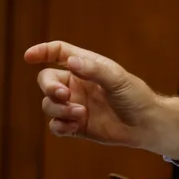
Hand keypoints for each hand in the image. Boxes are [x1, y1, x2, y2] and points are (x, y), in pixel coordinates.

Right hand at [24, 41, 178, 161]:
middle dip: (49, 87)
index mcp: (87, 67)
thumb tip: (70, 62)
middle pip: (47, 80)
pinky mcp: (77, 125)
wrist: (148, 125)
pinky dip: (60, 125)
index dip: (43, 52)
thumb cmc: (136, 97)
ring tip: (80, 114)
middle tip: (64, 95)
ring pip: (49, 104)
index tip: (29, 57)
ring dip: (58, 109)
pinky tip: (74, 126)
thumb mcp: (118, 79)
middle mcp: (77, 85)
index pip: (59, 53)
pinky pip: (56, 125)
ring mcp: (75, 105)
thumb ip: (94, 70)